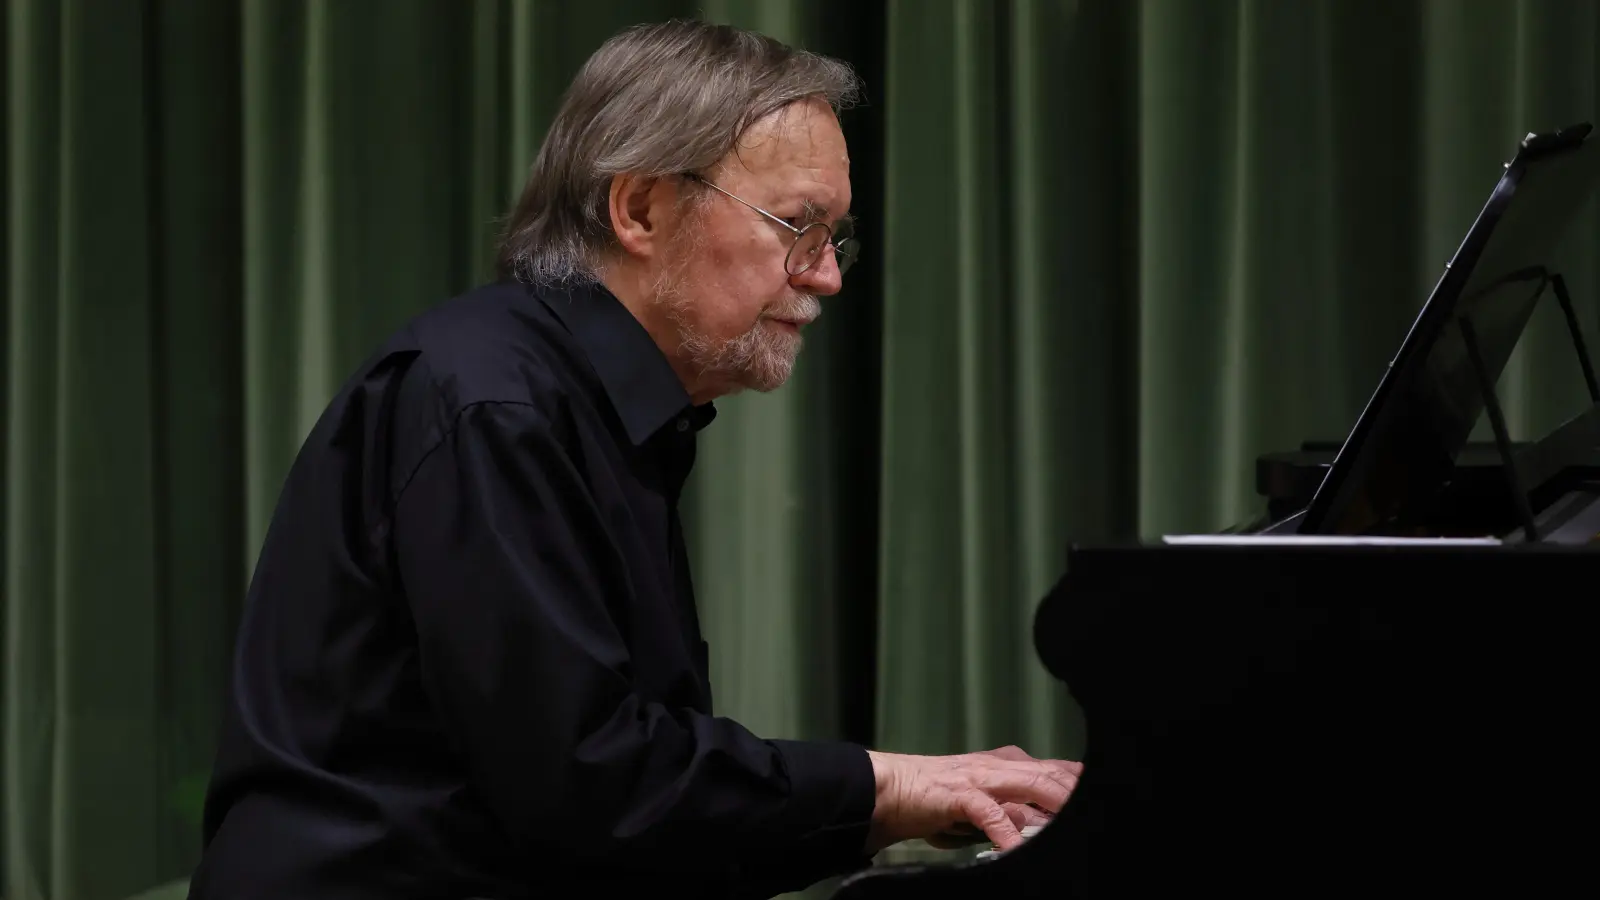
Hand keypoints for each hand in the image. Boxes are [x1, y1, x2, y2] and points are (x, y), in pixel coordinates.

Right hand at [863, 745, 1083, 853]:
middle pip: (1048, 773)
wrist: (889, 788)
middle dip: (1075, 788)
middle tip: (1101, 802)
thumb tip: (1037, 829)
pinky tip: (1016, 847)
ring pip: (1028, 783)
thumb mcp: (979, 804)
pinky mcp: (959, 794)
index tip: (1101, 789)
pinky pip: (990, 813)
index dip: (1076, 778)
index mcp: (1001, 765)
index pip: (1049, 768)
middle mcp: (995, 766)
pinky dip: (1006, 830)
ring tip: (1074, 817)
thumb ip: (1009, 812)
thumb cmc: (932, 800)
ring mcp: (979, 778)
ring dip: (1055, 800)